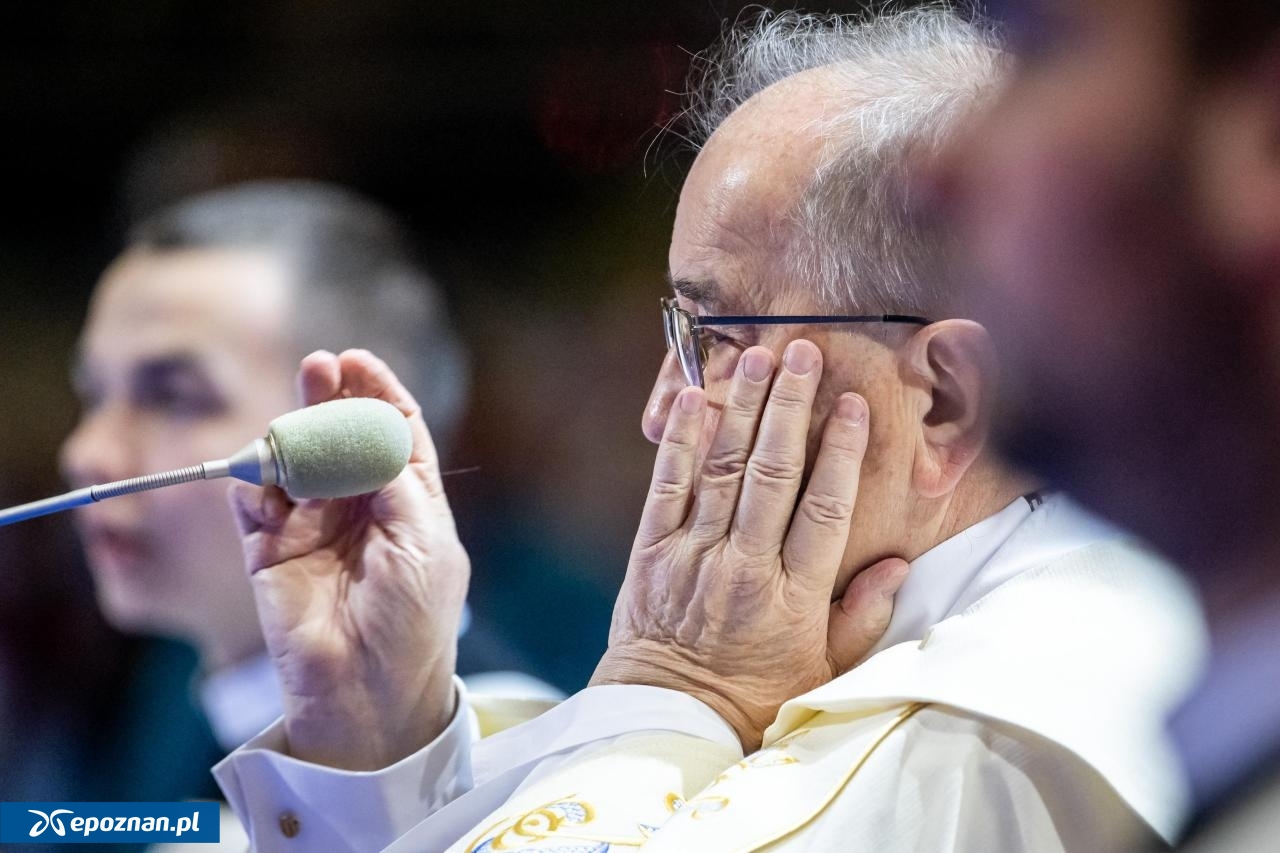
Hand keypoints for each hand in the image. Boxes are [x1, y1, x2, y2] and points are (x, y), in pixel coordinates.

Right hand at [231, 349, 468, 769]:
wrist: (368, 691)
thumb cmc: (414, 620)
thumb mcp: (425, 541)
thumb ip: (396, 480)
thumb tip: (373, 424)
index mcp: (407, 500)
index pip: (392, 430)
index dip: (377, 392)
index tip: (358, 361)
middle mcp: (358, 505)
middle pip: (340, 433)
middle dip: (329, 397)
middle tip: (318, 367)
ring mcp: (311, 524)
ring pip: (295, 458)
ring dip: (292, 431)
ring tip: (295, 422)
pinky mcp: (268, 550)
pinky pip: (253, 500)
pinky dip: (255, 478)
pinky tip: (265, 471)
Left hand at [592, 340, 907, 750]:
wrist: (668, 715)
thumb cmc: (754, 694)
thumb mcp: (823, 670)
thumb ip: (862, 616)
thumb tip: (898, 563)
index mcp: (793, 597)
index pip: (823, 510)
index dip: (839, 453)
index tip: (851, 406)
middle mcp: (743, 568)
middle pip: (772, 474)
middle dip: (790, 408)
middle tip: (804, 352)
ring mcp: (692, 555)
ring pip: (722, 469)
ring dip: (742, 408)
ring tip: (757, 356)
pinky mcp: (651, 552)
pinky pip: (667, 487)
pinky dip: (682, 441)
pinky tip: (695, 398)